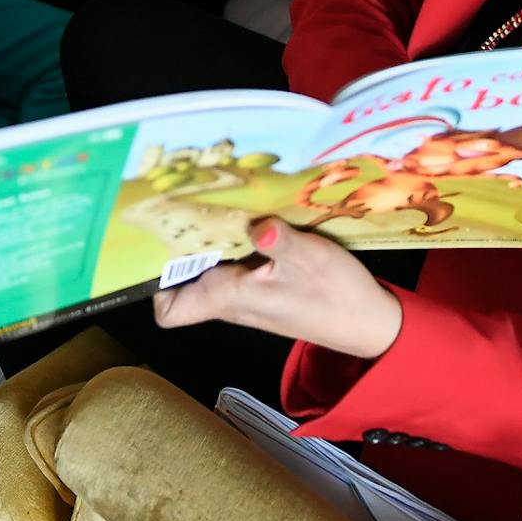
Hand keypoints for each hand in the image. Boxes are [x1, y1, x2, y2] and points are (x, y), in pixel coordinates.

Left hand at [152, 216, 403, 359]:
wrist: (371, 323)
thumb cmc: (338, 297)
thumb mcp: (310, 259)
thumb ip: (278, 239)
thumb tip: (257, 224)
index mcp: (229, 298)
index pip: (169, 310)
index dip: (152, 285)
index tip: (150, 246)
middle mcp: (229, 298)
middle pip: (181, 278)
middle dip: (174, 243)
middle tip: (174, 201)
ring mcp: (245, 291)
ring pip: (206, 266)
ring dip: (203, 237)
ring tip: (203, 197)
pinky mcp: (262, 282)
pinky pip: (231, 261)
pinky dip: (229, 238)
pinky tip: (240, 211)